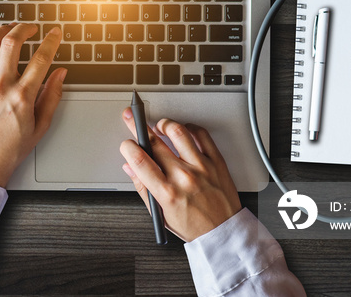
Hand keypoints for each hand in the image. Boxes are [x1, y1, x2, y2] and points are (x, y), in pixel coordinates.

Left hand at [0, 23, 66, 186]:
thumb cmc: (11, 148)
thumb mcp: (41, 125)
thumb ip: (52, 96)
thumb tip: (61, 73)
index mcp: (22, 97)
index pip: (41, 59)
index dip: (51, 41)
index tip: (55, 33)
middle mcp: (0, 88)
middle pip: (12, 44)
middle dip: (25, 28)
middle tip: (32, 27)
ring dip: (2, 31)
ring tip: (11, 28)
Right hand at [119, 110, 241, 241]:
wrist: (224, 231)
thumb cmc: (194, 226)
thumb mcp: (161, 214)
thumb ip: (143, 188)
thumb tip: (130, 168)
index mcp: (167, 193)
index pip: (140, 161)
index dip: (128, 147)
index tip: (126, 144)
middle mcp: (184, 177)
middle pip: (155, 142)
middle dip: (137, 127)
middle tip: (132, 119)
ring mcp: (201, 167)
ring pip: (178, 132)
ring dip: (164, 124)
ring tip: (160, 126)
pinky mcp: (216, 162)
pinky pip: (202, 135)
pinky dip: (190, 127)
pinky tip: (184, 130)